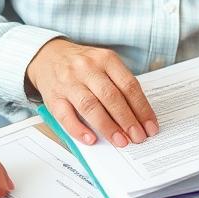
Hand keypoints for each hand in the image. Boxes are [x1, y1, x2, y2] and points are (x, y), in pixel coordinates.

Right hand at [26, 39, 157, 147]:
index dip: (142, 108)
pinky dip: (79, 129)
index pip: (129, 85)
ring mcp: (69, 82)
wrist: (48, 56)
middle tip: (138, 137)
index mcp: (106, 59)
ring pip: (90, 106)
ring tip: (121, 141)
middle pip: (111, 96)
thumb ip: (119, 85)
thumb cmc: (83, 65)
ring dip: (108, 127)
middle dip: (127, 120)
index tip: (150, 126)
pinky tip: (91, 139)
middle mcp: (87, 69)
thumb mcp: (104, 64)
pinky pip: (66, 116)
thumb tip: (138, 116)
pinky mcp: (53, 97)